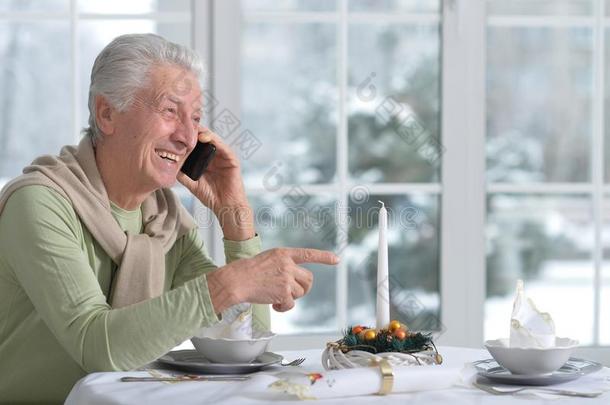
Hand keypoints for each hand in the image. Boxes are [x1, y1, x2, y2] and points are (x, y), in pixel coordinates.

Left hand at [177, 127, 253, 239]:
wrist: (225, 207)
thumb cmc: (211, 196)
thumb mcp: (192, 183)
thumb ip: (183, 174)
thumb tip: (169, 165)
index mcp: (206, 160)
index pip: (197, 144)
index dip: (187, 137)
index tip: (175, 130)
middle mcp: (216, 156)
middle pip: (205, 138)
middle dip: (194, 131)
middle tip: (183, 123)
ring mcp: (224, 157)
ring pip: (214, 139)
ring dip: (203, 133)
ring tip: (192, 128)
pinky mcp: (232, 160)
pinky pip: (223, 147)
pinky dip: (215, 140)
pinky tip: (205, 138)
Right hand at [206, 248, 339, 312]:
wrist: (236, 281)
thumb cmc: (248, 272)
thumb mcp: (268, 260)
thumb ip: (283, 265)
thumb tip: (296, 282)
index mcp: (284, 253)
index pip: (308, 254)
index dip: (324, 257)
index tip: (336, 259)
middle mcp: (288, 264)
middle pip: (309, 279)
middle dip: (304, 288)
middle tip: (293, 292)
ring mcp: (286, 278)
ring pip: (300, 292)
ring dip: (291, 298)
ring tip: (277, 296)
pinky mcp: (283, 292)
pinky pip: (291, 304)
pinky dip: (284, 307)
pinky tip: (274, 305)